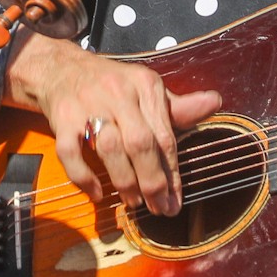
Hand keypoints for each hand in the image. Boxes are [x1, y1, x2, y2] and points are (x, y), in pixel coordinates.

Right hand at [3, 34, 221, 217]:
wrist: (62, 68)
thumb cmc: (112, 85)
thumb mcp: (147, 89)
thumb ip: (178, 107)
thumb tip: (215, 103)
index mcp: (145, 85)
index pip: (164, 134)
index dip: (172, 171)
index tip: (176, 199)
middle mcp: (118, 93)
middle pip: (140, 143)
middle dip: (152, 181)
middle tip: (159, 207)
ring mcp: (87, 105)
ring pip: (109, 148)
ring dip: (124, 181)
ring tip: (134, 203)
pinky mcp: (61, 117)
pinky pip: (71, 152)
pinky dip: (84, 177)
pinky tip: (97, 193)